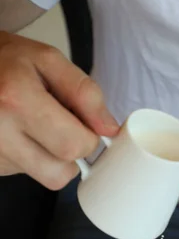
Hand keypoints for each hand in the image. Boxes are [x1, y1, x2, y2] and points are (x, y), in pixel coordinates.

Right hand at [0, 31, 118, 188]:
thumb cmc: (5, 61)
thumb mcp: (47, 60)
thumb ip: (84, 93)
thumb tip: (108, 128)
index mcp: (17, 100)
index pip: (74, 145)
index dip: (88, 138)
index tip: (83, 124)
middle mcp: (0, 132)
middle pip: (61, 172)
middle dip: (72, 152)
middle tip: (60, 125)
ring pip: (47, 178)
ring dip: (53, 158)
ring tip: (38, 128)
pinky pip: (28, 175)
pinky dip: (33, 159)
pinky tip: (22, 135)